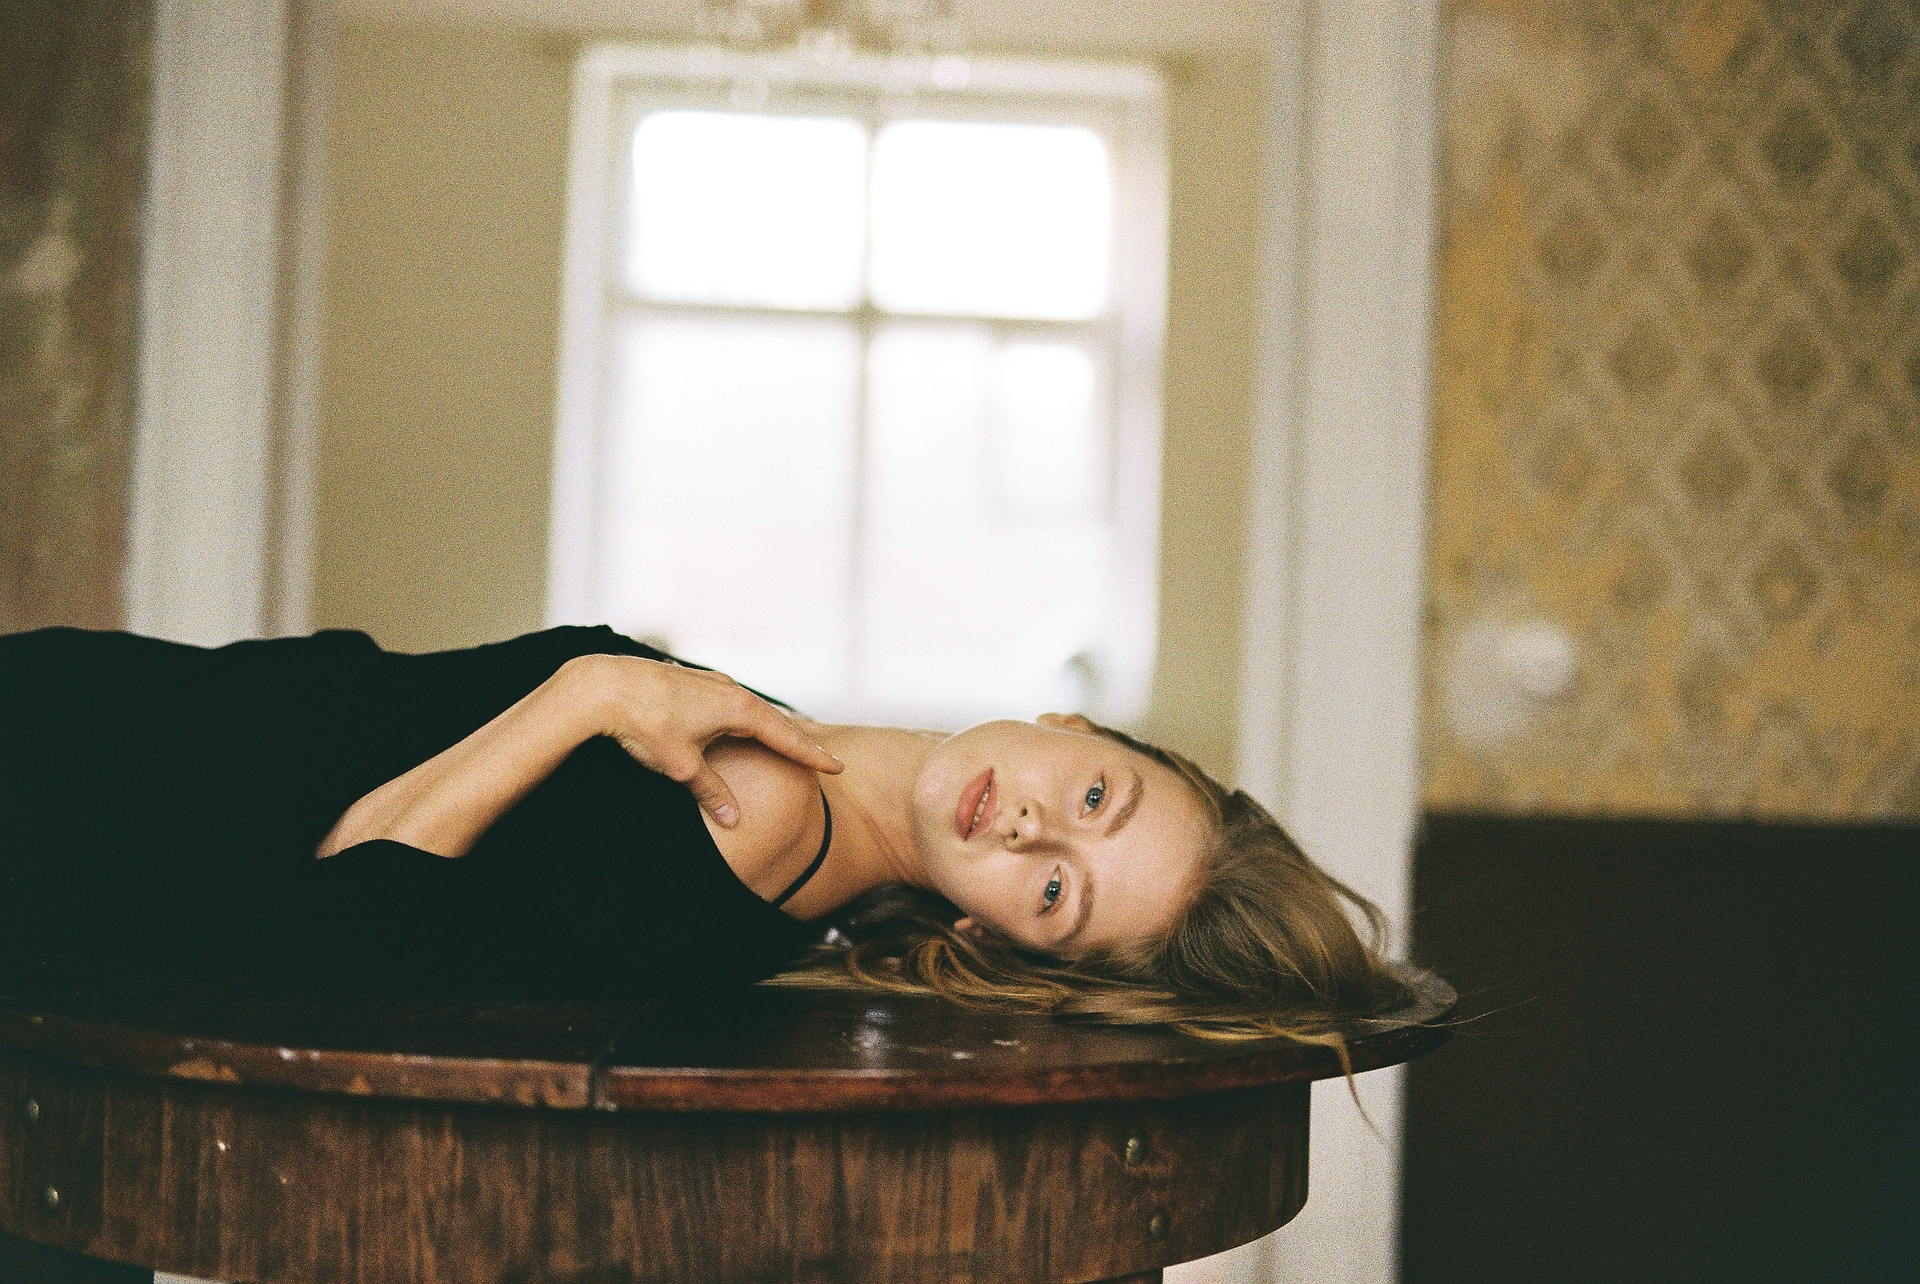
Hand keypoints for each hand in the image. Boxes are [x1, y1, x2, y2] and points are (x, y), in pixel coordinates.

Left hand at [566, 654, 841, 827]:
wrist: (604, 687)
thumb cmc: (646, 725)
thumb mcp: (682, 767)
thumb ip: (712, 793)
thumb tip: (734, 820)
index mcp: (738, 710)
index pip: (786, 737)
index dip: (812, 755)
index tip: (836, 768)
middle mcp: (730, 691)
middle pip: (772, 721)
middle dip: (795, 741)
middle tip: (819, 758)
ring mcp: (709, 682)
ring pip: (747, 709)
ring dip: (766, 726)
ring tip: (781, 740)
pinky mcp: (688, 681)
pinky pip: (726, 701)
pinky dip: (740, 716)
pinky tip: (733, 719)